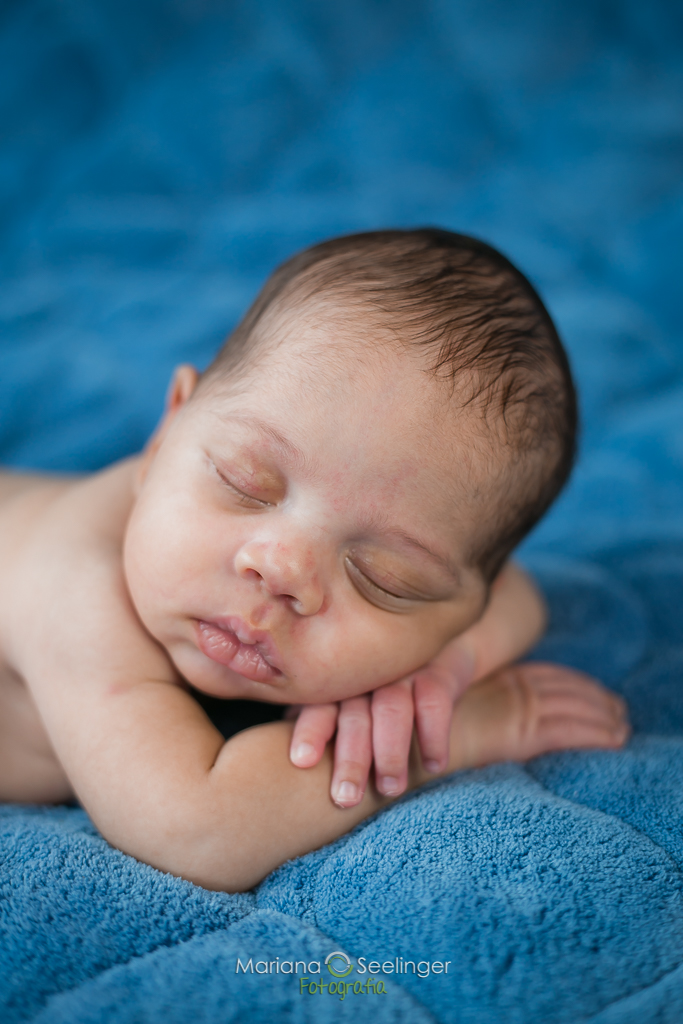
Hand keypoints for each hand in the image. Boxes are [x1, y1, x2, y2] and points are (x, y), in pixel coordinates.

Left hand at [289, 635, 475, 806]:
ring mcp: (399, 671)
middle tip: (345, 799)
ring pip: (392, 707)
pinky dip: (433, 736)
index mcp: (336, 685)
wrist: (427, 654)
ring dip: (390, 751)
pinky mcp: (435, 671)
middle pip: (354, 713)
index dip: (310, 731)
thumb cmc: (369, 696)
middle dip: (350, 757)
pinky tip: (434, 767)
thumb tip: (279, 768)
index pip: (318, 705)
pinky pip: (433, 700)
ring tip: (389, 790)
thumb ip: (316, 724)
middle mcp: (364, 676)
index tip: (301, 761)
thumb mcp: (341, 704)